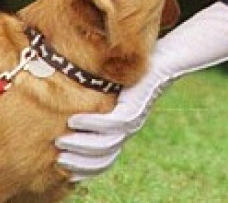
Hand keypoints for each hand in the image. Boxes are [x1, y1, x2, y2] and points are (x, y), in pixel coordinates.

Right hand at [55, 2, 227, 180]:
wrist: (169, 57)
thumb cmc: (140, 69)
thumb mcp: (114, 88)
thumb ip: (98, 99)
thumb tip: (69, 105)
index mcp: (125, 128)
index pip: (105, 160)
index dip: (86, 169)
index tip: (66, 170)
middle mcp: (130, 128)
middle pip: (103, 157)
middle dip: (79, 163)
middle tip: (58, 158)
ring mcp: (134, 119)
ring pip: (105, 144)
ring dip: (81, 145)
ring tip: (61, 140)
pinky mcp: (135, 107)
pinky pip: (111, 123)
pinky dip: (91, 125)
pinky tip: (74, 120)